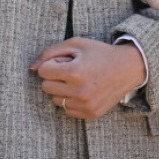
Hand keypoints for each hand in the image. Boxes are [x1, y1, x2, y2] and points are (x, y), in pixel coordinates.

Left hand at [31, 36, 145, 118]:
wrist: (127, 68)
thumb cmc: (99, 53)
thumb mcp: (77, 44)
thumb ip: (51, 52)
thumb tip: (32, 68)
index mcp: (74, 71)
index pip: (43, 72)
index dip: (51, 64)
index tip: (63, 61)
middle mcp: (79, 91)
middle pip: (46, 88)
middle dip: (54, 77)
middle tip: (69, 70)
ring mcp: (84, 105)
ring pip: (55, 100)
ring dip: (62, 90)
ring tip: (77, 80)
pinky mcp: (90, 114)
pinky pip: (67, 111)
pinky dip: (71, 101)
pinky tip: (83, 90)